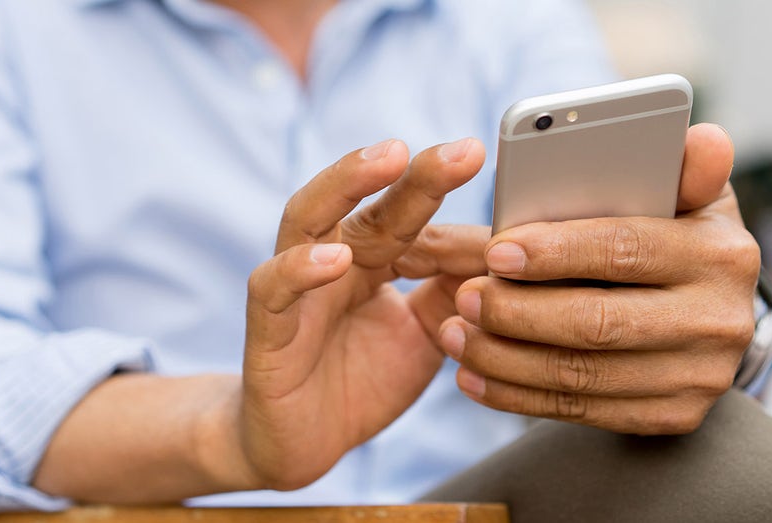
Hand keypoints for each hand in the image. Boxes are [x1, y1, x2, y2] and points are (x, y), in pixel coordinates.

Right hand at [239, 138, 488, 489]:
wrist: (304, 443)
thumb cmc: (362, 380)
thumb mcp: (426, 334)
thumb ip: (457, 291)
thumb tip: (505, 251)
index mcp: (371, 258)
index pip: (411, 217)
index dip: (453, 203)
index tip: (498, 179)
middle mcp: (331, 260)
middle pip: (370, 204)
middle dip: (417, 175)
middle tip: (465, 152)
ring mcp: (294, 289)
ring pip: (306, 218)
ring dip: (346, 183)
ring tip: (389, 158)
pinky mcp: (266, 331)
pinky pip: (273, 289)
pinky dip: (301, 270)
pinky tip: (336, 258)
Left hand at [439, 124, 759, 434]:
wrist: (709, 317)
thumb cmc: (676, 238)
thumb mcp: (687, 197)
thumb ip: (682, 169)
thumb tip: (701, 137)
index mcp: (721, 254)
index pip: (626, 249)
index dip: (556, 253)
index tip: (495, 251)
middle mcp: (719, 321)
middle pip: (598, 322)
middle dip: (519, 312)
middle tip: (463, 297)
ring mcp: (697, 377)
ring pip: (581, 374)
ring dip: (505, 358)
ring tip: (456, 335)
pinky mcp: (671, 418)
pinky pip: (580, 411)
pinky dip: (518, 396)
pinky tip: (474, 377)